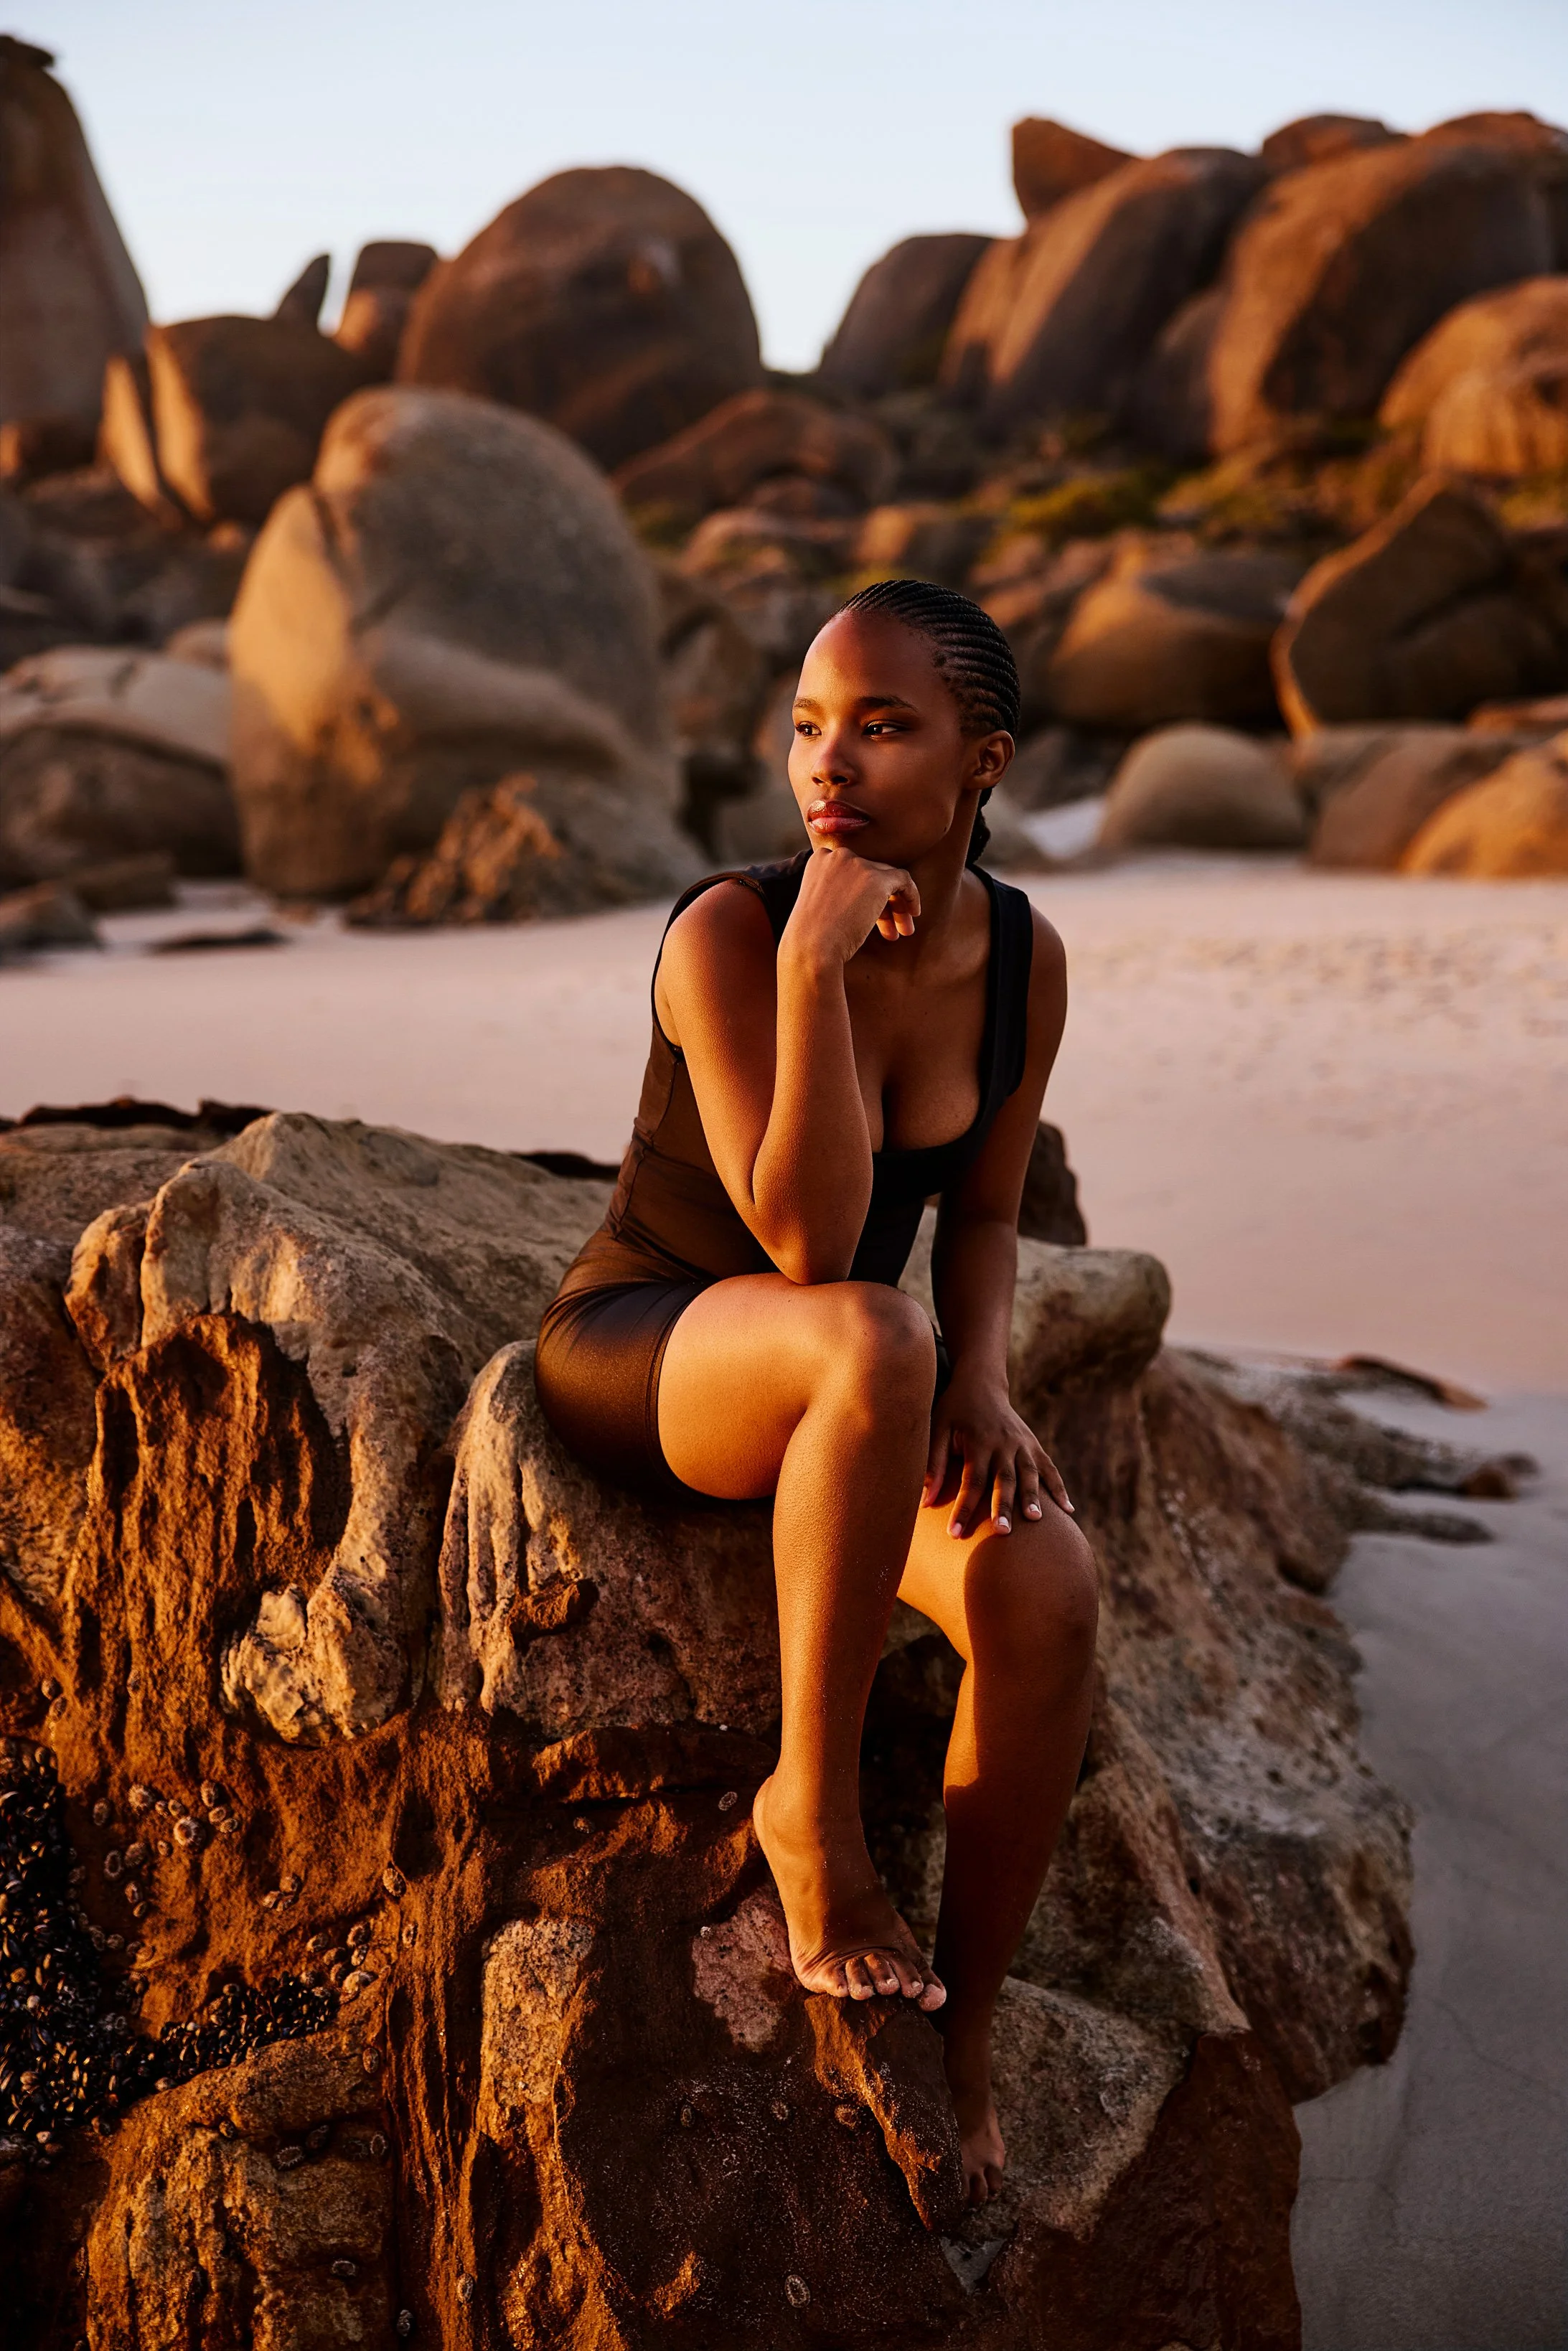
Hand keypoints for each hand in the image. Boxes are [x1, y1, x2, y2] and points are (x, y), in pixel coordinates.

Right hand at [785, 843, 919, 966]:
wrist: (811, 948)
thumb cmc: (812, 938)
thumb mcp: (819, 906)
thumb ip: (837, 893)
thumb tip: (865, 900)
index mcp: (821, 859)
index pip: (852, 871)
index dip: (863, 894)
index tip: (870, 916)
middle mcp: (838, 856)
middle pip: (871, 874)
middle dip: (883, 902)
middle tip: (891, 928)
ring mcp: (858, 865)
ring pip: (888, 879)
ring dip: (897, 905)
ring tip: (904, 931)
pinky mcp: (876, 879)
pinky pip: (903, 880)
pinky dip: (912, 895)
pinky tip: (913, 914)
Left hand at [922, 1369, 1073, 1538]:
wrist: (981, 1382)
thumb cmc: (954, 1410)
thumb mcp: (938, 1429)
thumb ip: (933, 1464)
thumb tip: (924, 1501)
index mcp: (978, 1440)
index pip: (971, 1480)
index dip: (964, 1508)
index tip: (955, 1534)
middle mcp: (1003, 1443)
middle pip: (1004, 1479)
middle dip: (1003, 1506)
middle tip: (1002, 1533)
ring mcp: (1022, 1443)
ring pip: (1029, 1474)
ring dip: (1033, 1497)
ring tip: (1035, 1520)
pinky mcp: (1034, 1444)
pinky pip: (1049, 1468)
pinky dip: (1059, 1488)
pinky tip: (1068, 1511)